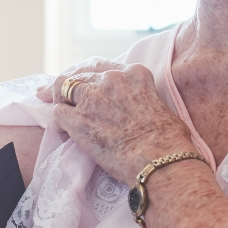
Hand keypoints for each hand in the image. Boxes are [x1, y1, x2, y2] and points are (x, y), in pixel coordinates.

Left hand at [37, 60, 197, 182]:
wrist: (158, 159)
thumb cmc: (168, 139)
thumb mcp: (160, 104)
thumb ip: (142, 97)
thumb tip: (141, 108)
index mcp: (133, 73)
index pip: (101, 67)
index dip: (90, 76)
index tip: (86, 83)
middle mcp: (110, 80)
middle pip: (80, 74)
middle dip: (71, 85)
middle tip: (60, 93)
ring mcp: (91, 98)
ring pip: (62, 87)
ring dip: (60, 98)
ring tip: (59, 108)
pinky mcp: (78, 120)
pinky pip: (58, 112)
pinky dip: (59, 120)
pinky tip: (64, 128)